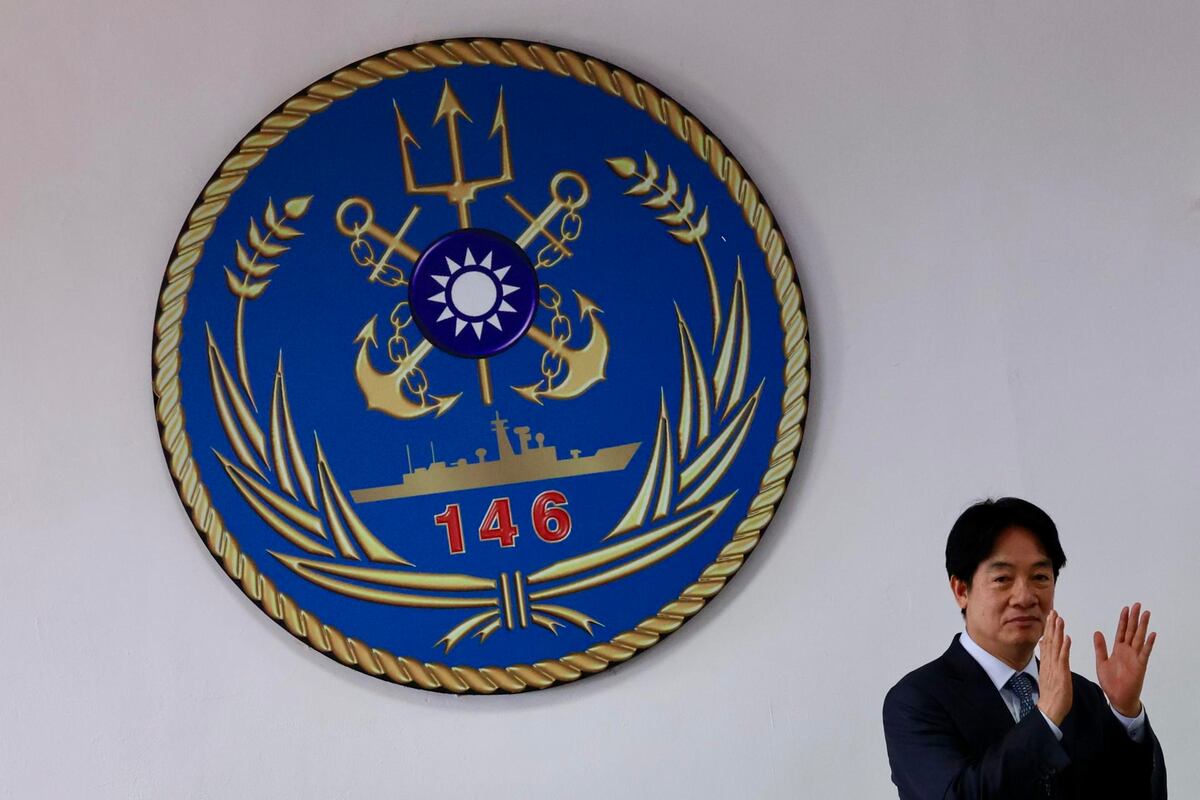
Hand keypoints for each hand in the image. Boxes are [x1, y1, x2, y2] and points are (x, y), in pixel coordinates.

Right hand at [1037, 609, 1072, 725]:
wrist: (1050, 708)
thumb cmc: (1051, 694)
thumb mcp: (1048, 674)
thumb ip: (1047, 659)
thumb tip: (1044, 646)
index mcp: (1047, 662)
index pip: (1047, 642)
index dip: (1049, 628)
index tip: (1050, 616)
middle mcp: (1049, 662)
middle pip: (1050, 640)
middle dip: (1051, 625)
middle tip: (1053, 611)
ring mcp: (1054, 667)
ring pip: (1056, 646)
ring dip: (1057, 632)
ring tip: (1059, 619)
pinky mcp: (1061, 673)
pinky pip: (1063, 658)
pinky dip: (1065, 647)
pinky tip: (1067, 638)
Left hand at [1095, 602, 1155, 716]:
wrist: (1118, 698)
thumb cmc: (1110, 681)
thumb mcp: (1101, 662)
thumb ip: (1100, 647)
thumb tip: (1097, 631)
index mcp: (1118, 649)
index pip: (1121, 631)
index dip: (1123, 620)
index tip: (1126, 608)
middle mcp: (1128, 651)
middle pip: (1132, 631)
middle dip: (1134, 618)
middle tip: (1138, 604)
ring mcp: (1135, 658)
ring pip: (1139, 638)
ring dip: (1143, 626)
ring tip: (1146, 614)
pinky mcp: (1140, 666)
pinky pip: (1145, 653)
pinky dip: (1148, 644)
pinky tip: (1152, 634)